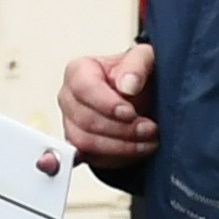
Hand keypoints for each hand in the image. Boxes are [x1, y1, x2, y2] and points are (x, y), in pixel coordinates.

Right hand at [55, 41, 158, 160]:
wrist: (141, 96)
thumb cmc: (136, 77)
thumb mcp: (145, 59)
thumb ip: (137, 64)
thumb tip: (128, 84)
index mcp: (79, 71)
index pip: (84, 88)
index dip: (108, 104)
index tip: (131, 112)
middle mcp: (69, 98)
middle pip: (86, 121)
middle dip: (122, 129)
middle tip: (149, 128)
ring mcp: (71, 123)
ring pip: (86, 144)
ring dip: (121, 147)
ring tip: (147, 140)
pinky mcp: (78, 146)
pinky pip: (88, 159)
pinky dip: (112, 159)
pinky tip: (130, 152)